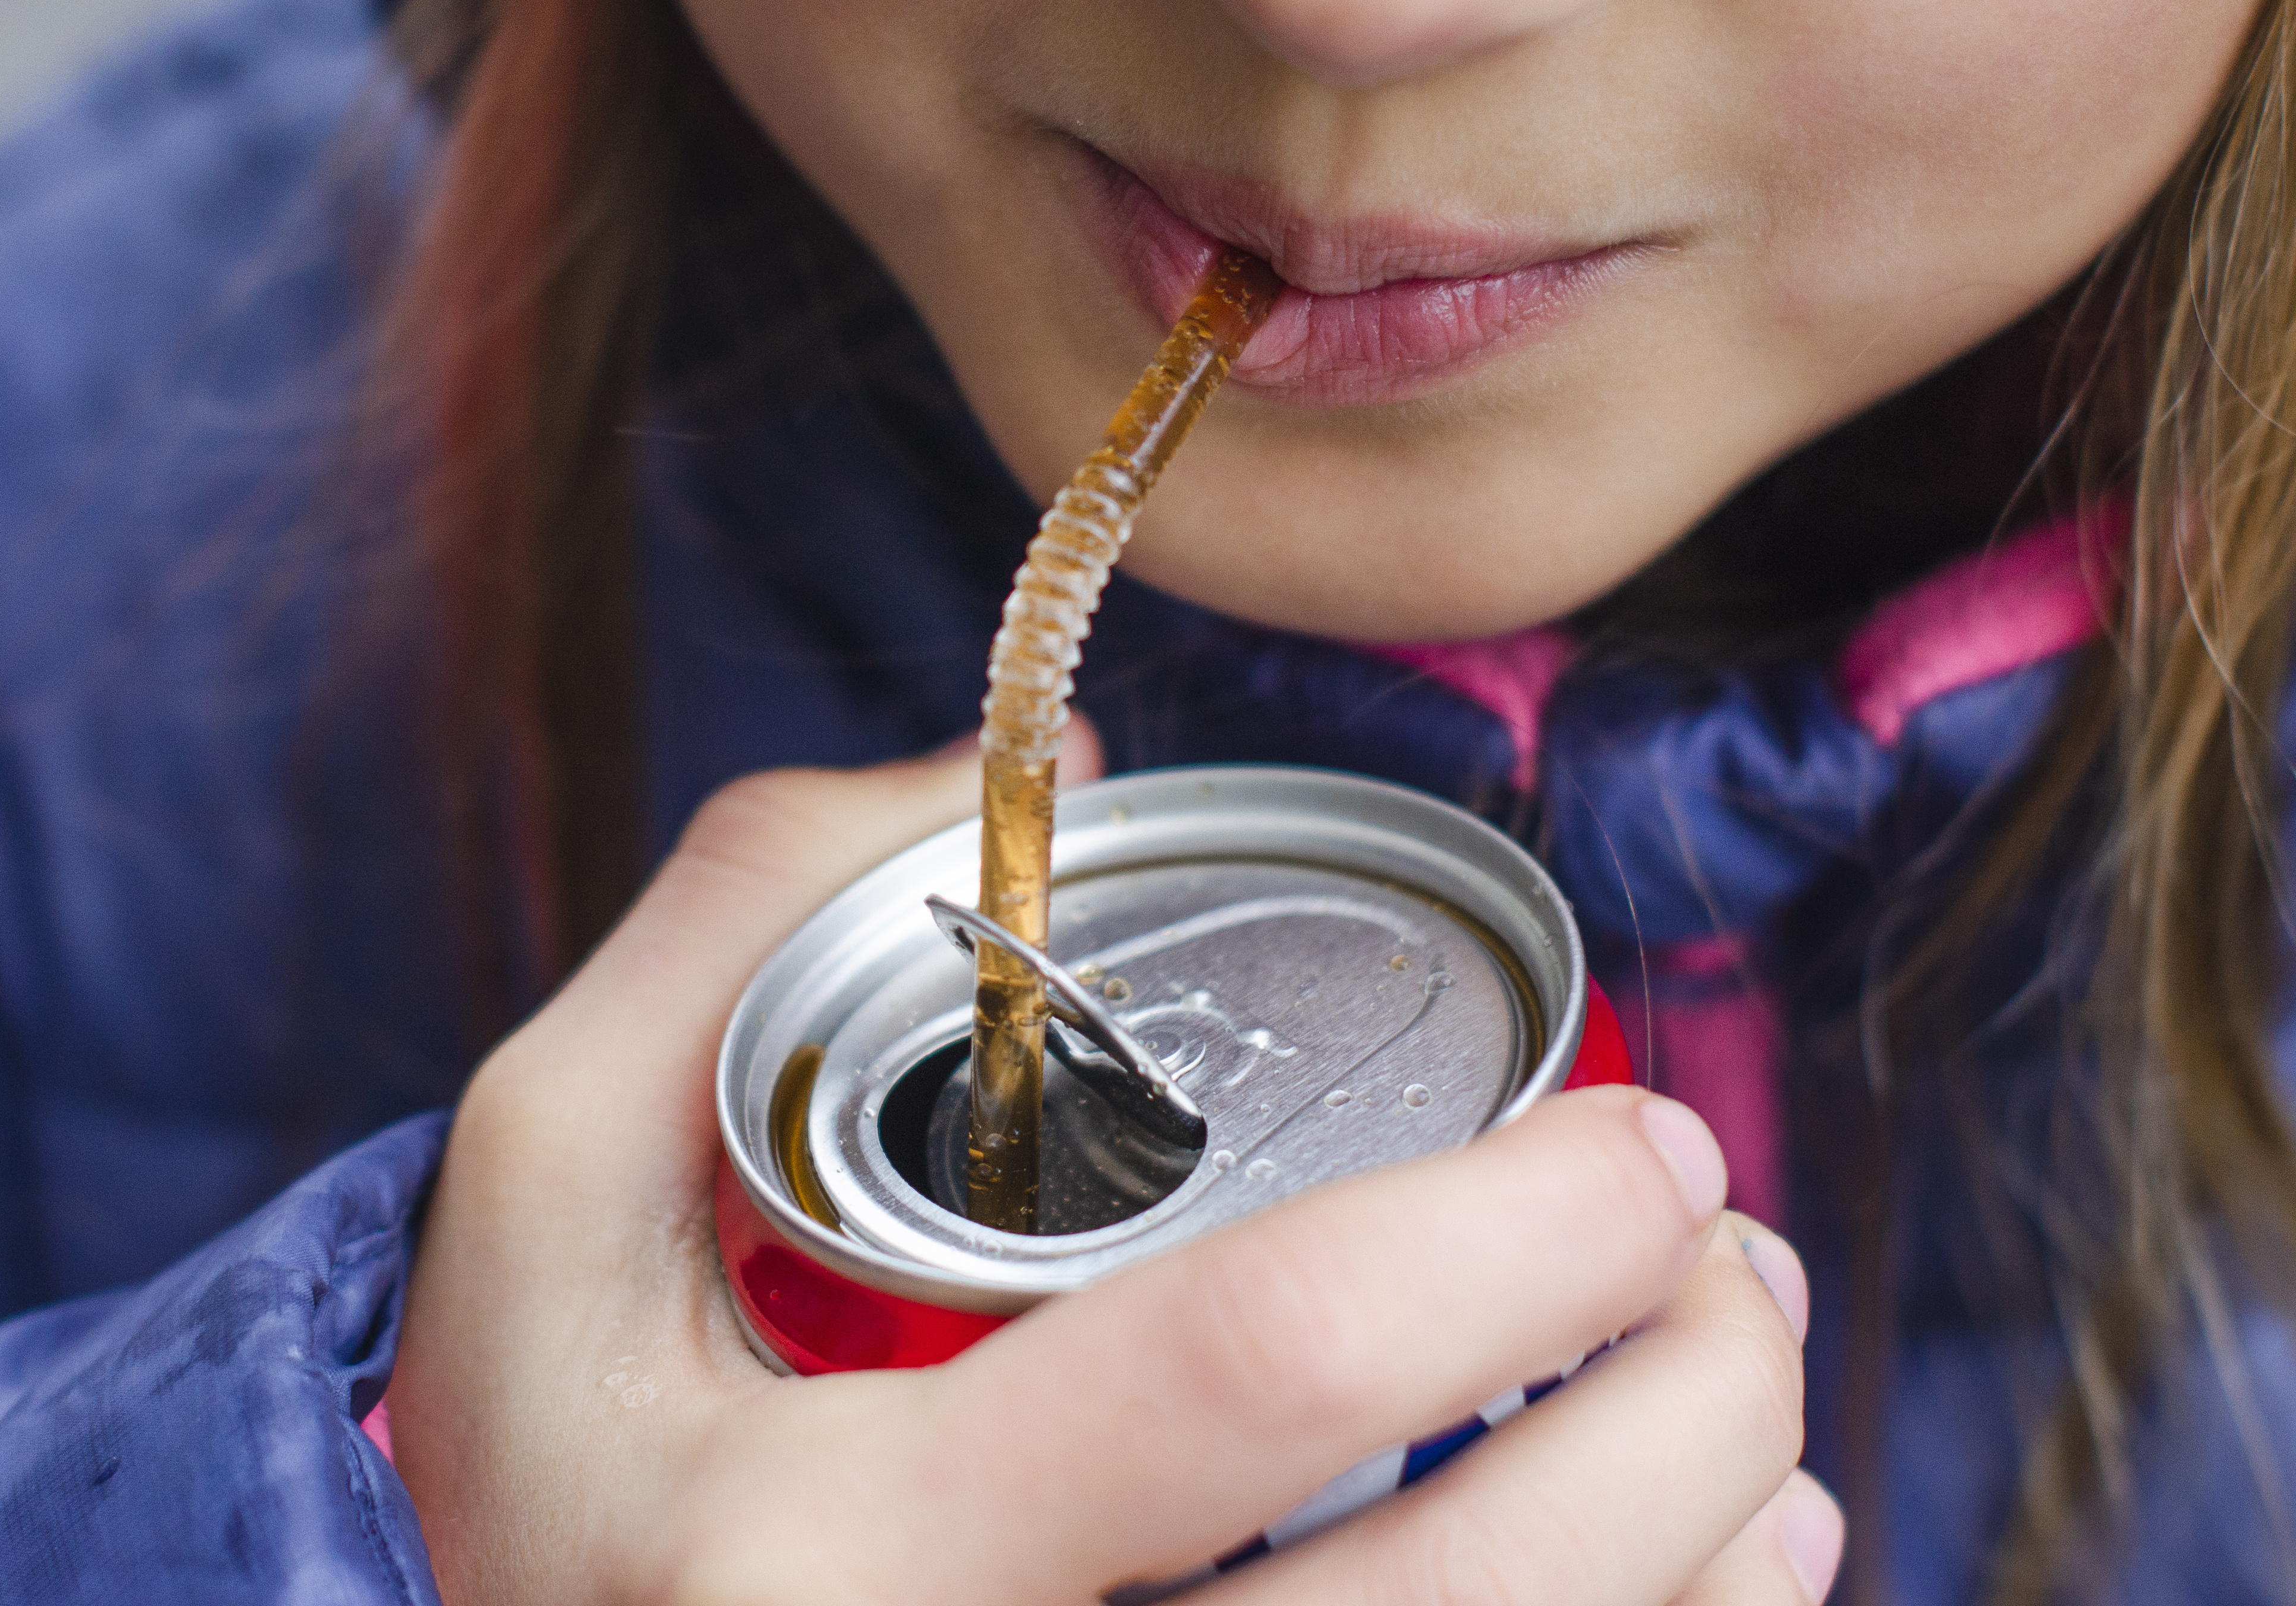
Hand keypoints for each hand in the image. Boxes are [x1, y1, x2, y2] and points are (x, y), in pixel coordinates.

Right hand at [386, 735, 1838, 1604]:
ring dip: (1716, 1559)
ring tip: (1752, 1395)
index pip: (1259, 1365)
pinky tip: (1721, 1579)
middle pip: (1474, 1601)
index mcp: (814, 1557)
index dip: (1519, 1236)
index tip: (1641, 1138)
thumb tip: (1044, 772)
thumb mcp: (543, 1182)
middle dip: (1691, 1408)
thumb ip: (748, 922)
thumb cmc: (547, 1480)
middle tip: (1729, 1257)